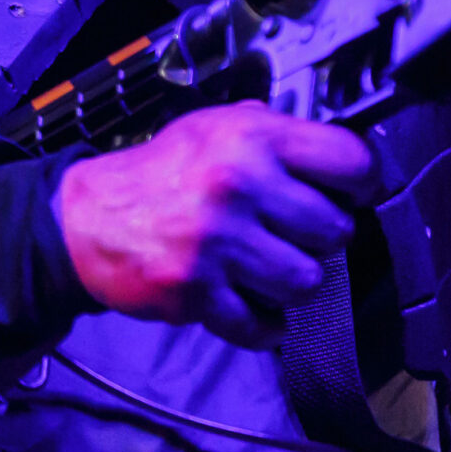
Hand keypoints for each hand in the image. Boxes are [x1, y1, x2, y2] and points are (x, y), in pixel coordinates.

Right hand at [53, 102, 381, 349]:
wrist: (87, 217)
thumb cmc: (160, 173)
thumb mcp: (213, 126)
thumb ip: (272, 133)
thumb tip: (337, 154)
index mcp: (250, 137)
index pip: (350, 160)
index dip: (363, 183)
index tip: (354, 194)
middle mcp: (238, 184)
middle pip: (335, 230)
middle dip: (320, 239)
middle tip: (293, 235)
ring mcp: (218, 241)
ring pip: (306, 281)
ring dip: (293, 283)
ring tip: (269, 270)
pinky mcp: (197, 290)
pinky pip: (262, 325)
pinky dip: (263, 325)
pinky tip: (251, 305)